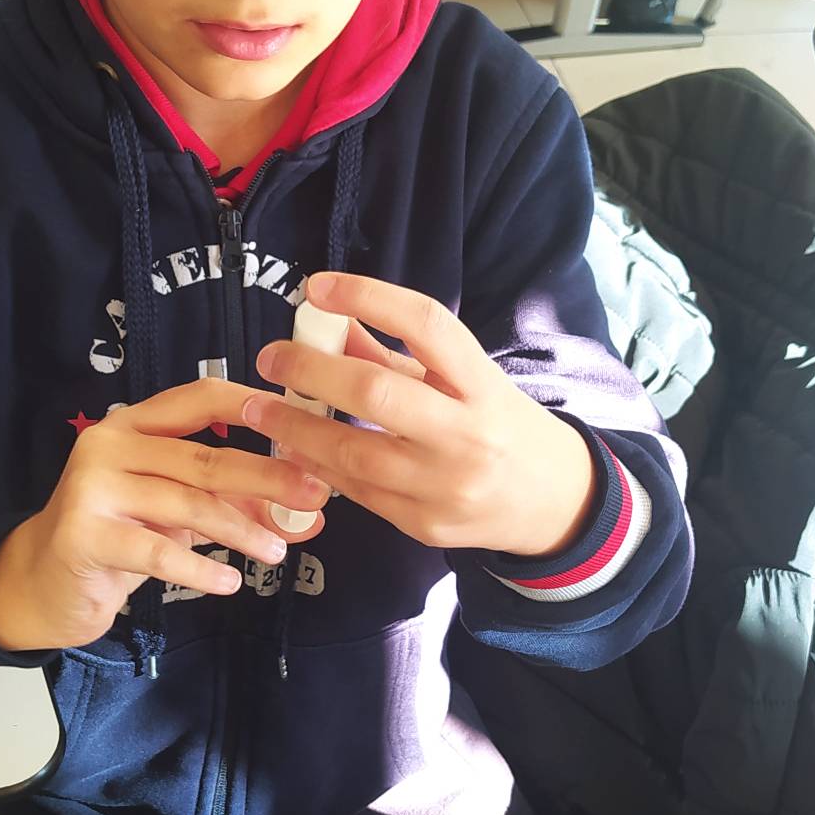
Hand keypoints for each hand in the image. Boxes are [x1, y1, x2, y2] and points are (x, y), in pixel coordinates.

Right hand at [0, 381, 328, 651]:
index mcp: (133, 425)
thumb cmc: (119, 536)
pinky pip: (158, 551)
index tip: (304, 423)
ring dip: (240, 529)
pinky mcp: (84, 535)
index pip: (199, 398)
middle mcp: (108, 444)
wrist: (42, 581)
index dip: (252, 405)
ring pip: (185, 503)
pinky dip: (200, 569)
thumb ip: (233, 504)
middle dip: (266, 477)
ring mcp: (91, 487)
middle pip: (203, 456)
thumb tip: (309, 514)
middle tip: (315, 496)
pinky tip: (230, 583)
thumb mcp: (176, 511)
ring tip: (278, 550)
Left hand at [243, 273, 596, 559]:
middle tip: (270, 356)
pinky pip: (358, 493)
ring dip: (296, 427)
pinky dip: (317, 467)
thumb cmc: (500, 426)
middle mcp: (468, 435)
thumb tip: (330, 321)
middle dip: (310, 370)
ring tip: (260, 407)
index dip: (369, 297)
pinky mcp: (426, 526)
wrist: (553, 504)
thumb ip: (395, 353)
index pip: (426, 325)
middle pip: (375, 393)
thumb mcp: (465, 379)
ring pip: (353, 453)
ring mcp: (446, 487)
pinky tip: (291, 448)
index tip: (318, 288)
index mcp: (483, 385)